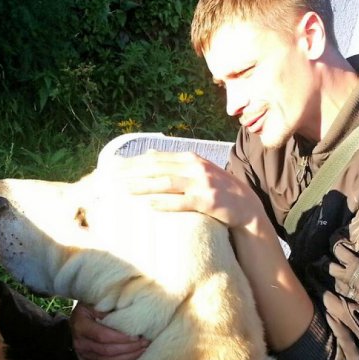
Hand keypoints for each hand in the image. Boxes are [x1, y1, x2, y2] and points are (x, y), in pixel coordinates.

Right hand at [70, 303, 148, 359]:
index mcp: (80, 325)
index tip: (137, 336)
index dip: (121, 338)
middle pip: (107, 351)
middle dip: (129, 348)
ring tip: (143, 349)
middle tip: (145, 342)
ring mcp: (83, 353)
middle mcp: (80, 342)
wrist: (78, 316)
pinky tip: (134, 354)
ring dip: (128, 356)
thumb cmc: (90, 305)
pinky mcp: (89, 359)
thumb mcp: (97, 302)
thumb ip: (109, 309)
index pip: (102, 336)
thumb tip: (130, 316)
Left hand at [112, 150, 262, 229]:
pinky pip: (182, 202)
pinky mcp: (207, 201)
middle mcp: (195, 167)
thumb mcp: (197, 170)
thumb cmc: (217, 189)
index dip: (134, 162)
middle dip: (133, 172)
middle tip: (112, 178)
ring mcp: (202, 183)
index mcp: (190, 158)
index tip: (114, 167)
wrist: (246, 207)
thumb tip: (149, 153)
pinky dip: (165, 203)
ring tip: (125, 190)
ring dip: (144, 186)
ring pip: (167, 183)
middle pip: (158, 167)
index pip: (156, 157)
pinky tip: (150, 205)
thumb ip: (174, 162)